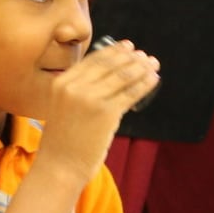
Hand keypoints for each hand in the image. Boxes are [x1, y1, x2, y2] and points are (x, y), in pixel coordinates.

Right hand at [36, 40, 158, 183]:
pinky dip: (145, 83)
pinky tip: (153, 79)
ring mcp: (91, 99)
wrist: (60, 166)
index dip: (114, 51)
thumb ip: (79, 88)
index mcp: (61, 82)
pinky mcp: (107, 113)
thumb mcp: (62, 106)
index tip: (128, 46)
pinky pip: (131, 93)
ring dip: (142, 67)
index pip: (93, 59)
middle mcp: (74, 87)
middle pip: (110, 64)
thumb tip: (110, 71)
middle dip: (131, 57)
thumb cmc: (64, 139)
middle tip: (144, 55)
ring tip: (153, 64)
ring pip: (123, 76)